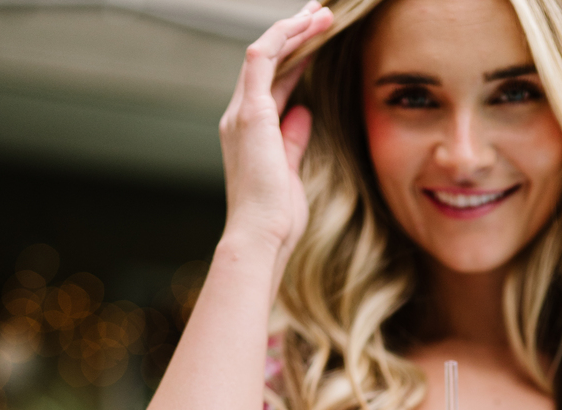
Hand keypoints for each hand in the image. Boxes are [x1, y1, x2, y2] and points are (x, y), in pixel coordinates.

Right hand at [219, 0, 333, 258]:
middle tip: (321, 13)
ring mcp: (241, 113)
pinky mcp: (250, 112)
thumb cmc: (276, 217)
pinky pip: (262, 58)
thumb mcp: (290, 172)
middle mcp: (239, 116)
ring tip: (322, 13)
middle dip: (294, 33)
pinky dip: (284, 37)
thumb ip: (293, 140)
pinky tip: (307, 25)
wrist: (261, 236)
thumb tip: (303, 112)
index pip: (272, 83)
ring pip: (264, 52)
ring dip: (293, 28)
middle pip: (267, 61)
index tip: (317, 41)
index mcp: (249, 132)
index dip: (295, 58)